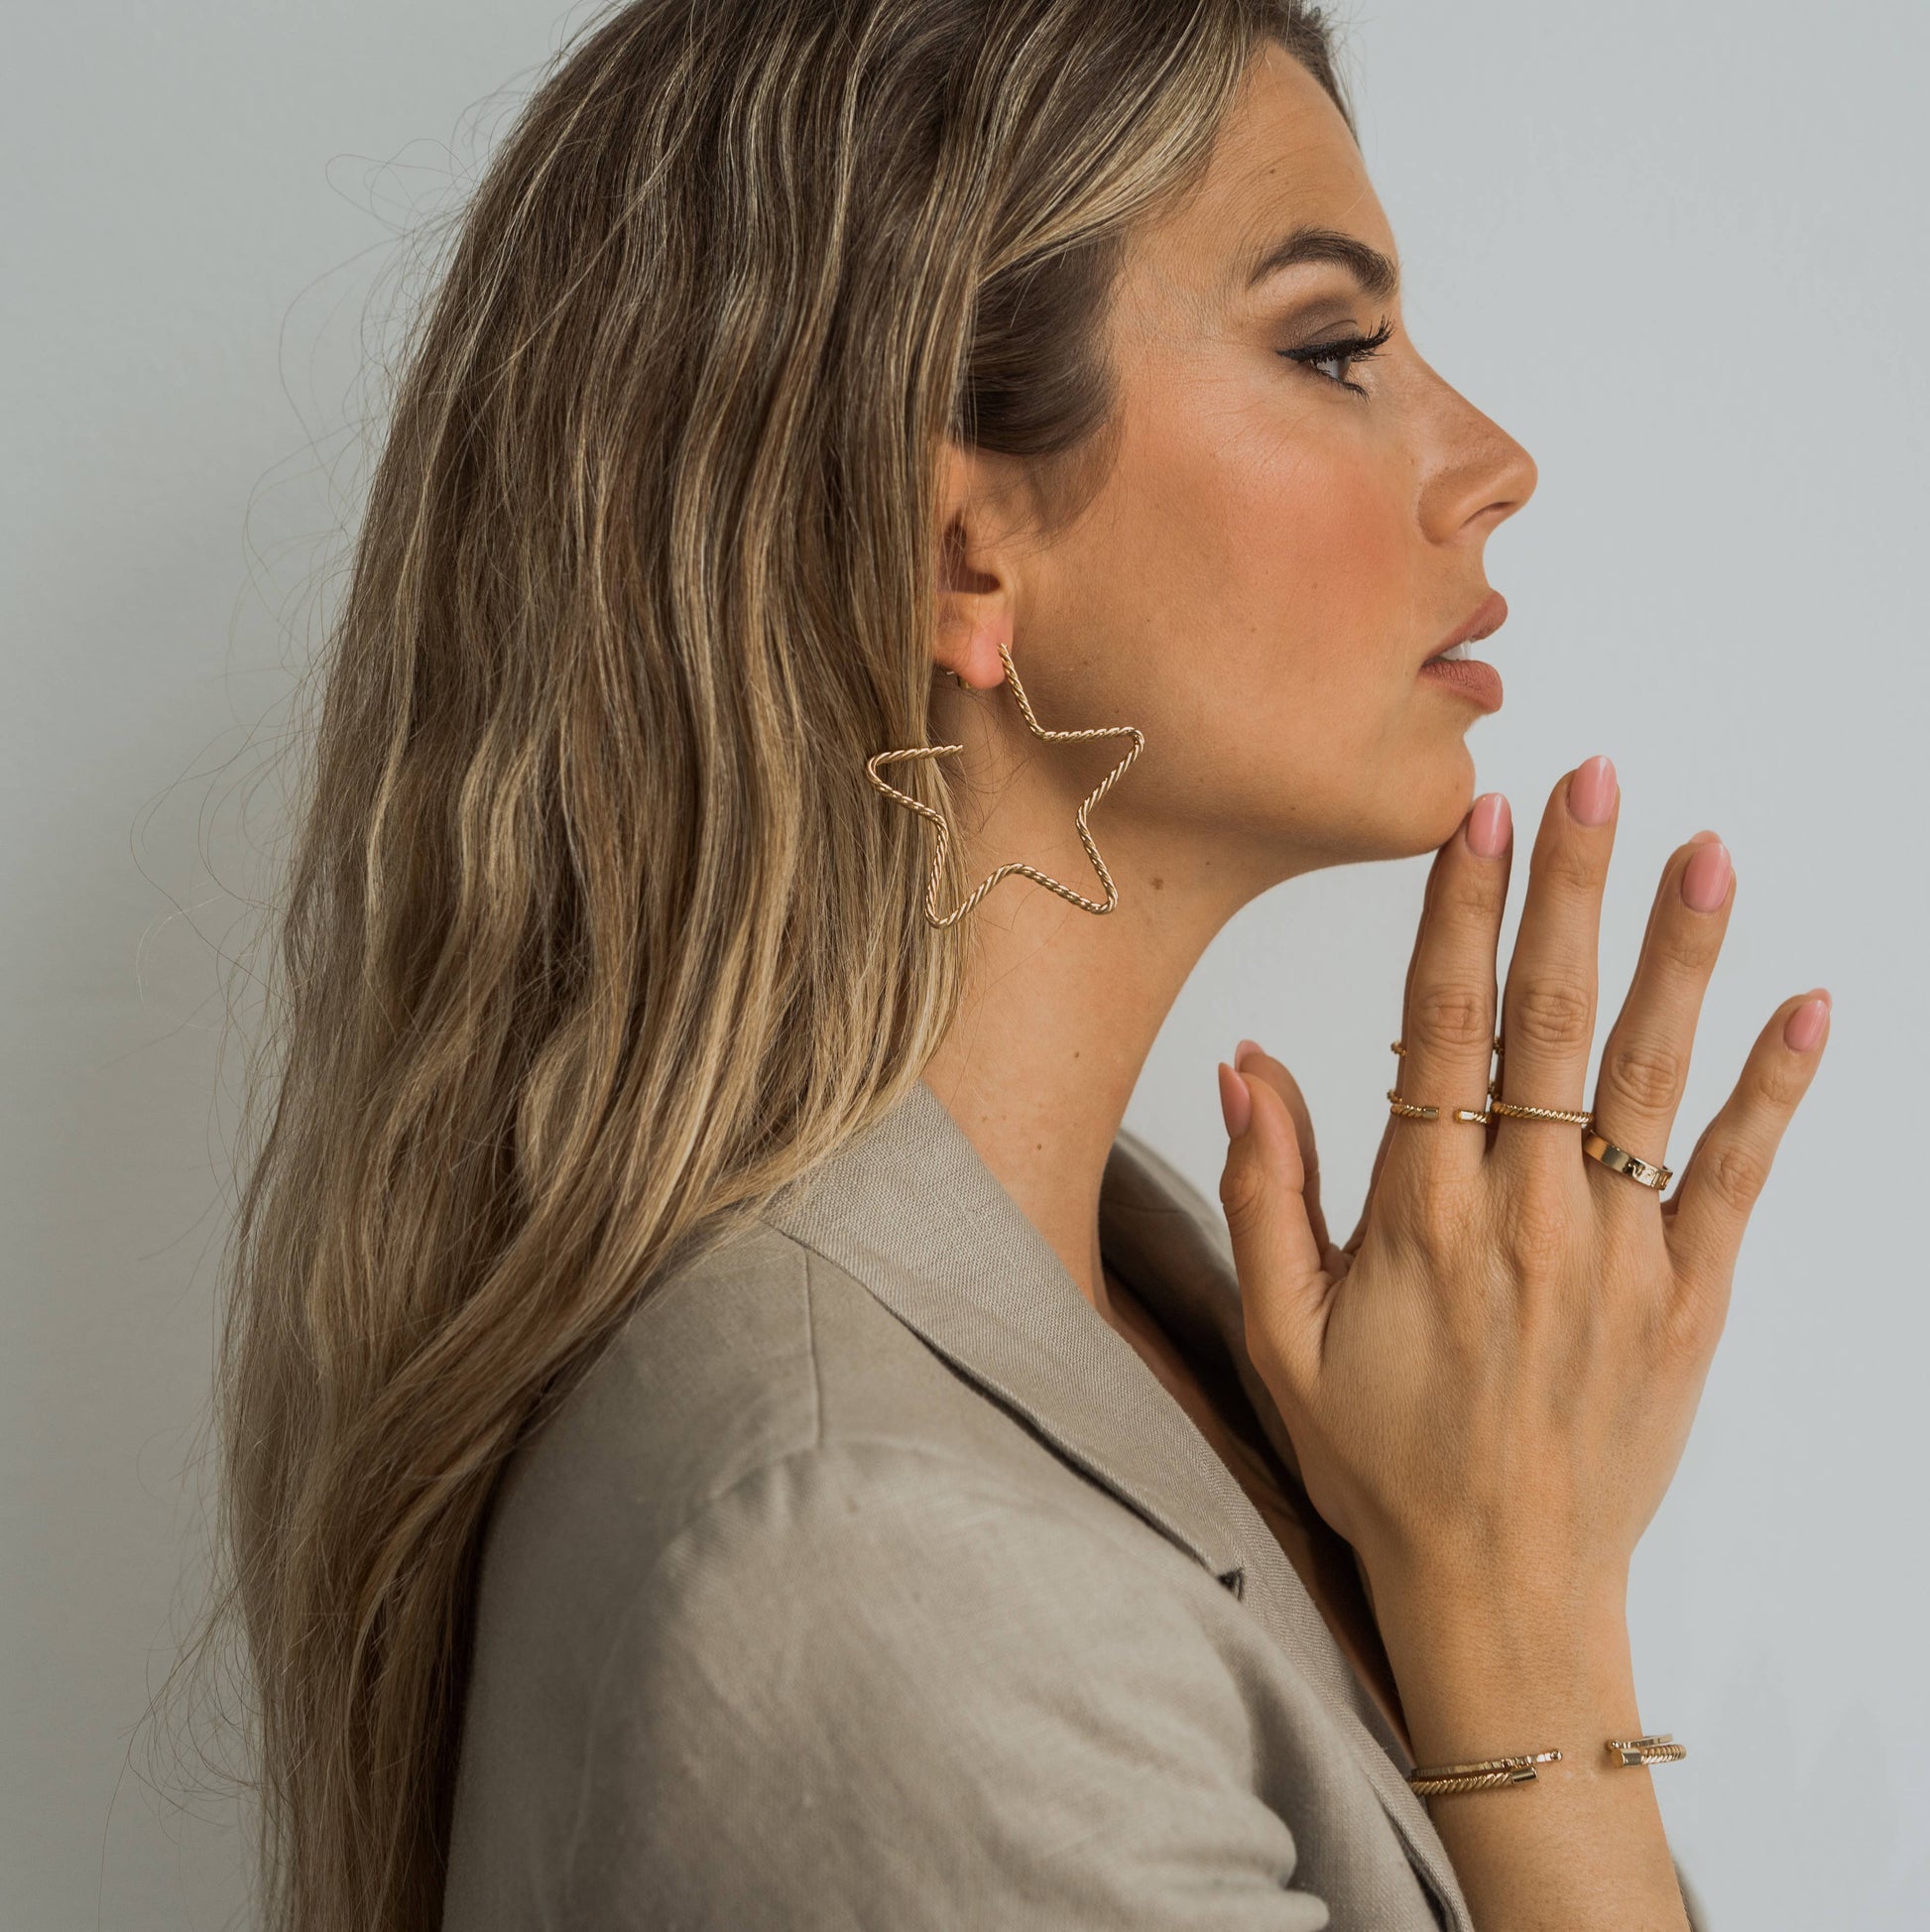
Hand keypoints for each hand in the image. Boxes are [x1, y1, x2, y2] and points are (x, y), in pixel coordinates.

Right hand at [1216, 760, 1830, 1612]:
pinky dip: (1775, 1091)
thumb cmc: (1380, 1460)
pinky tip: (1808, 1007)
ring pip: (1650, 1077)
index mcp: (1423, 1216)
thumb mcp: (1281, 1337)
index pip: (1443, 1031)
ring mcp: (1620, 1254)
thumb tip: (1248, 1063)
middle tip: (1593, 782)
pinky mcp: (1689, 1298)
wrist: (1503, 1587)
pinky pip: (1738, 1177)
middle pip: (1552, 1024)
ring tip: (1704, 851)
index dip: (1461, 916)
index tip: (1483, 822)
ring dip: (1678, 956)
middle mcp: (1528, 1216)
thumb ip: (1269, 1192)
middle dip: (1572, 893)